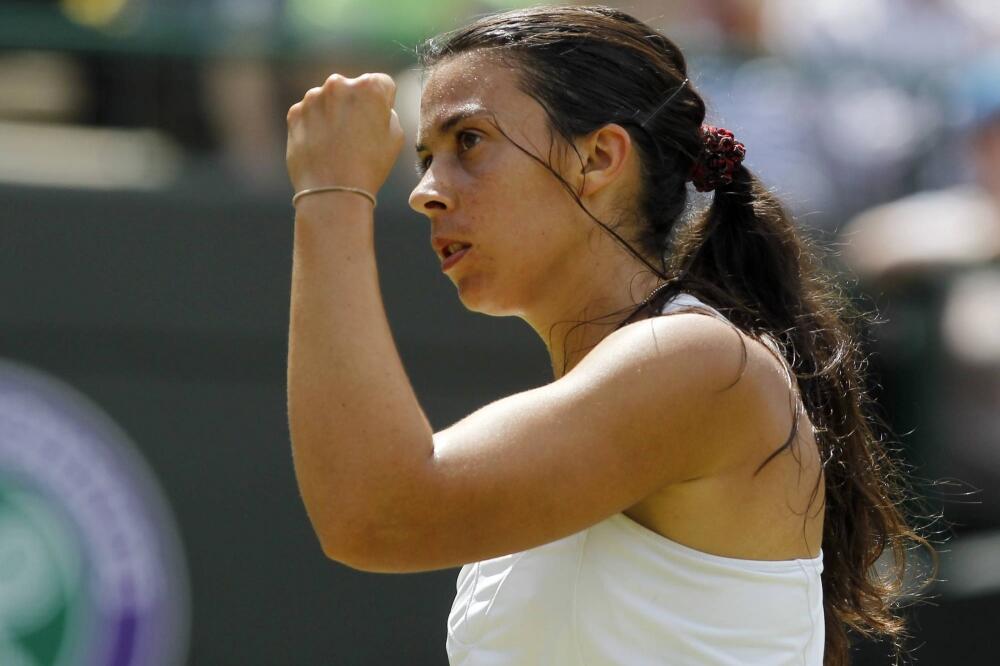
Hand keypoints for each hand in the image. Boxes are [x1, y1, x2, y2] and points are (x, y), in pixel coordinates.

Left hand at [286, 73, 404, 195]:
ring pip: (328, 101)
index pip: (382, 84)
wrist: (332, 192)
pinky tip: (322, 147)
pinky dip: (315, 126)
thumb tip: (373, 108)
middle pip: (352, 89)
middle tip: (357, 135)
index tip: (378, 122)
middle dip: (355, 105)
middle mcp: (338, 83)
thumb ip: (387, 112)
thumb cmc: (369, 166)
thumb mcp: (396, 137)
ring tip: (337, 145)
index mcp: (369, 86)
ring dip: (333, 114)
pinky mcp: (294, 113)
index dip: (383, 104)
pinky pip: (309, 114)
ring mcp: (312, 97)